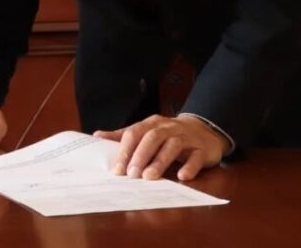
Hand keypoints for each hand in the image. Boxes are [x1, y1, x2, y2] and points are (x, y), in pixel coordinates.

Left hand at [94, 114, 227, 181]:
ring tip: (149, 177)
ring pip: (173, 146)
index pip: (135, 133)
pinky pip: (196, 157)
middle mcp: (168, 128)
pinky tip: (182, 176)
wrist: (204, 130)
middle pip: (153, 138)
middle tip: (131, 174)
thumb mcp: (146, 132)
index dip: (125, 151)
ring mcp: (186, 138)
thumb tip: (96, 136)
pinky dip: (189, 166)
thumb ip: (123, 136)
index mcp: (152, 124)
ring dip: (160, 161)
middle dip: (140, 156)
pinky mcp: (202, 149)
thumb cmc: (168, 134)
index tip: (117, 169)